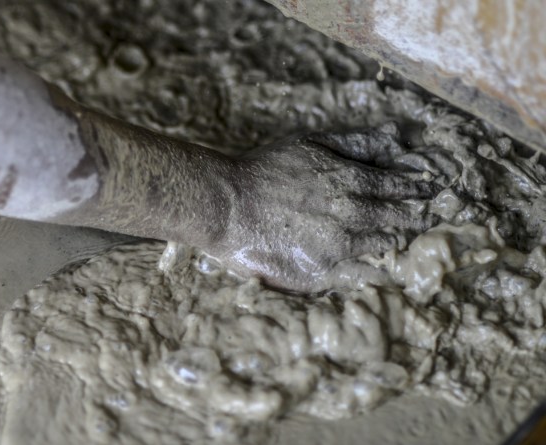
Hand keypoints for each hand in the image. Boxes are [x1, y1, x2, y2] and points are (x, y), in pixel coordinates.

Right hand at [203, 126, 441, 292]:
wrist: (229, 208)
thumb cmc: (267, 171)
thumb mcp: (311, 143)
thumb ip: (355, 142)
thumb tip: (396, 135)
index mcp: (351, 182)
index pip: (398, 186)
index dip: (418, 188)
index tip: (432, 190)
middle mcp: (352, 215)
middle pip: (398, 218)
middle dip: (419, 216)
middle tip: (434, 216)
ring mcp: (339, 246)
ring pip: (383, 245)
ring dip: (397, 240)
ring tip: (404, 238)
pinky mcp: (323, 271)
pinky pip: (361, 274)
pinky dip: (376, 269)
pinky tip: (383, 267)